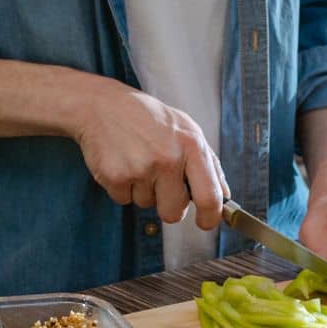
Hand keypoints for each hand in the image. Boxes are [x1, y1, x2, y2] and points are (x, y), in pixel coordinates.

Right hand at [69, 79, 227, 229]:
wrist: (102, 105)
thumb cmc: (148, 118)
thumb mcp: (186, 130)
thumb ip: (208, 164)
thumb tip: (223, 197)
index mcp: (191, 146)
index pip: (210, 197)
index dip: (210, 218)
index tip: (205, 222)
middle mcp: (168, 158)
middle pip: (174, 213)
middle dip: (168, 205)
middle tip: (160, 182)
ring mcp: (140, 169)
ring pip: (147, 205)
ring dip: (143, 190)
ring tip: (137, 160)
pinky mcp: (115, 177)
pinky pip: (124, 200)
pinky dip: (123, 187)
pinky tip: (122, 162)